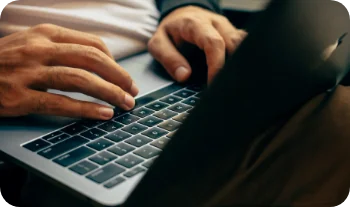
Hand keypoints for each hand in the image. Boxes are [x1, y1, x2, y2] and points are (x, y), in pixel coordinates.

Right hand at [0, 24, 138, 119]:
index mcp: (45, 33)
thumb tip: (98, 61)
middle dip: (118, 77)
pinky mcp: (19, 96)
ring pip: (80, 79)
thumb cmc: (4, 61)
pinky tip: (103, 114)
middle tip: (132, 91)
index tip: (124, 76)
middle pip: (92, 59)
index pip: (92, 43)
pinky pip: (60, 103)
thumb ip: (62, 48)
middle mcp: (39, 48)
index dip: (114, 62)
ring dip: (109, 92)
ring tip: (125, 104)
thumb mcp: (32, 44)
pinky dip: (86, 109)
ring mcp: (28, 72)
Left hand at [148, 6, 246, 82]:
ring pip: (244, 44)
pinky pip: (245, 45)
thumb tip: (184, 75)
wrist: (181, 15)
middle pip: (235, 43)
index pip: (214, 43)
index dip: (217, 64)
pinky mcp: (233, 33)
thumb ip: (169, 58)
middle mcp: (215, 23)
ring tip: (233, 83)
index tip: (213, 83)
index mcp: (196, 24)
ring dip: (240, 64)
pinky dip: (243, 60)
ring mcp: (227, 27)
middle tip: (225, 88)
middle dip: (232, 67)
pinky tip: (236, 75)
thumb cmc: (170, 31)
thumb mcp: (158, 43)